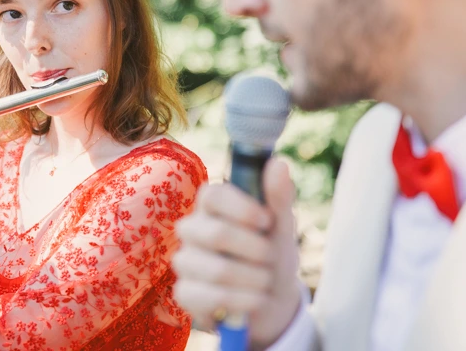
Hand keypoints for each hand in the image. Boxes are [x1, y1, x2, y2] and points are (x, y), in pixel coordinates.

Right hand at [172, 158, 301, 348]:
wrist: (271, 300)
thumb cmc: (271, 254)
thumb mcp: (281, 226)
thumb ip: (278, 196)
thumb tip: (278, 163)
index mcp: (211, 206)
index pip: (212, 195)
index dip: (242, 209)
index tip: (267, 221)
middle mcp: (191, 229)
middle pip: (217, 234)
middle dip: (256, 251)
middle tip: (271, 258)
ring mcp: (184, 261)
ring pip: (217, 270)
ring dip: (254, 280)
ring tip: (265, 282)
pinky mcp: (184, 293)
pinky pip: (209, 298)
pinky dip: (241, 302)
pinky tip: (253, 301)